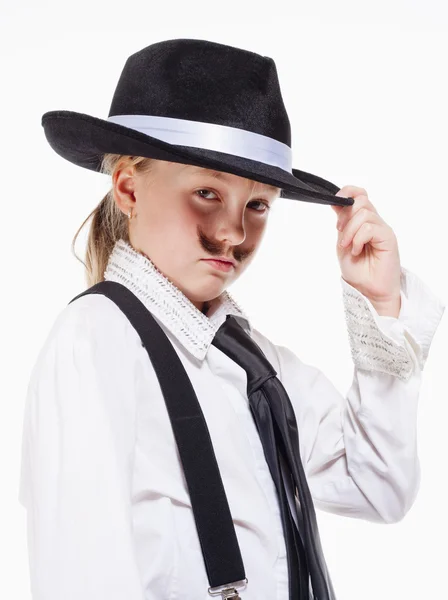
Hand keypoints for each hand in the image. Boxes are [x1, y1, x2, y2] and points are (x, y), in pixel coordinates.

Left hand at [331, 186, 401, 317]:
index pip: (359, 194)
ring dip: (350, 231)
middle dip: (345, 217)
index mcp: (362, 221)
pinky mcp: (388, 237)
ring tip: (349, 247)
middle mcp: (373, 222)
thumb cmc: (357, 270)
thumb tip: (335, 201)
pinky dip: (358, 239)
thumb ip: (341, 223)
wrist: (367, 290)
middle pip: (361, 200)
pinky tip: (357, 250)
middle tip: (341, 235)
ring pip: (364, 213)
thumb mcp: (342, 242)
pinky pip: (370, 227)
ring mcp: (382, 228)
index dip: (347, 192)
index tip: (334, 202)